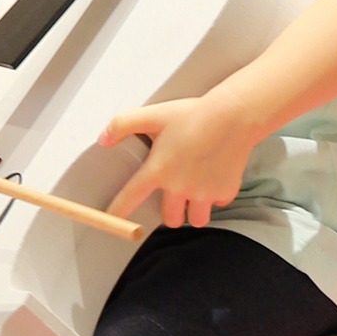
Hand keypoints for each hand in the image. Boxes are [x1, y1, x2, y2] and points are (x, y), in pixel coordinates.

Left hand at [105, 94, 260, 229]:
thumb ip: (122, 124)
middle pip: (170, 219)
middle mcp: (179, 186)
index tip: (112, 221)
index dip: (118, 212)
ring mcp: (204, 192)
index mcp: (158, 170)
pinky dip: (216, 197)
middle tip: (175, 196)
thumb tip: (102, 140)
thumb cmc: (193, 114)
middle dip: (171, 212)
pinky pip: (218, 204)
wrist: (234, 116)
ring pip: (196, 219)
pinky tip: (216, 179)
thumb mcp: (153, 114)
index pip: (130, 198)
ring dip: (194, 211)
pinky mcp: (226, 191)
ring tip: (196, 195)